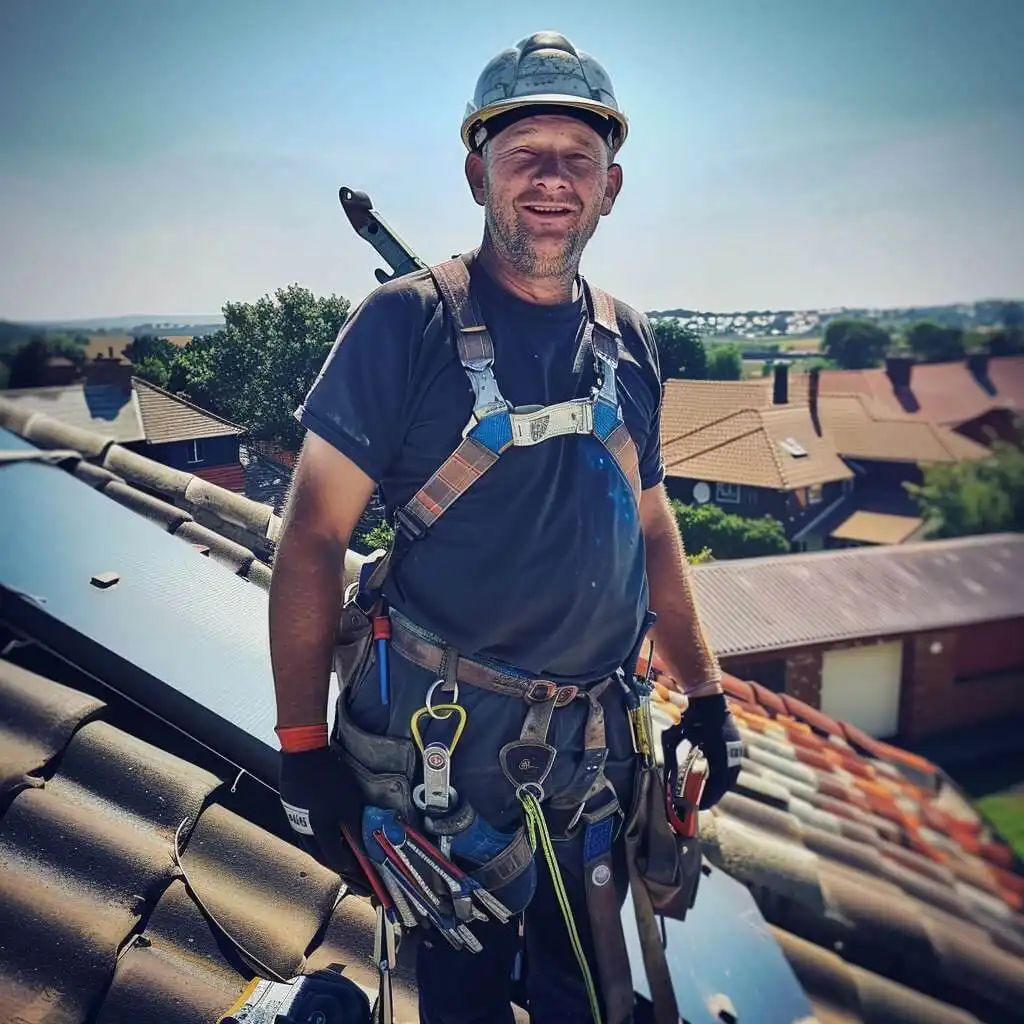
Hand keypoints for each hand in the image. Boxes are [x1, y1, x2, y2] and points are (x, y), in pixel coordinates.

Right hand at [278, 745, 369, 890]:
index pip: (336, 861)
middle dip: (340, 868)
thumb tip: (364, 850)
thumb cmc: (329, 776)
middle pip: (322, 857)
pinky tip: (330, 835)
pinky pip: (308, 832)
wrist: (303, 752)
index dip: (352, 871)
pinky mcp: (292, 809)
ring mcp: (296, 820)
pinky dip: (321, 840)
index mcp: (319, 832)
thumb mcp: (349, 802)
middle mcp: (304, 831)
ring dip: (329, 854)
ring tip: (344, 858)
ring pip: (313, 846)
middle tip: (355, 875)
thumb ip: (356, 828)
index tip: (365, 878)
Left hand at [677, 693, 742, 807]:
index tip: (700, 806)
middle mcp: (731, 753)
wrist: (706, 698)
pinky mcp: (736, 744)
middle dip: (715, 795)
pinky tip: (714, 778)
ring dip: (720, 786)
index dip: (709, 798)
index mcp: (718, 753)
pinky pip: (732, 766)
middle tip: (702, 803)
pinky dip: (724, 775)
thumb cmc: (689, 718)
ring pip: (731, 775)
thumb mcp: (675, 738)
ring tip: (708, 793)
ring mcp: (736, 748)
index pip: (717, 784)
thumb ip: (671, 759)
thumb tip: (666, 779)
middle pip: (726, 783)